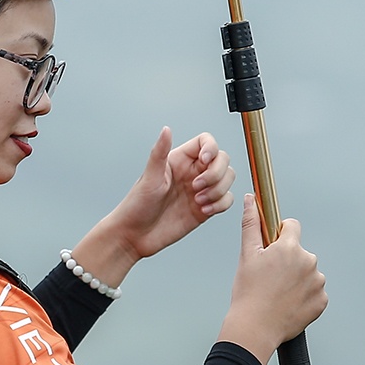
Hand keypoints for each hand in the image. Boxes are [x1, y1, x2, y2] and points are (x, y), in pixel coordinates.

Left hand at [70, 129, 236, 289]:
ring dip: (218, 190)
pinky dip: (220, 205)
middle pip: (223, 160)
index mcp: (180, 160)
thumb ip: (159, 152)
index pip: (206, 142)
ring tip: (198, 200)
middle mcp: (192, 173)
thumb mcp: (149, 177)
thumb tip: (166, 130)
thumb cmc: (137, 205)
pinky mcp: (206, 208)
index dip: (211, 148)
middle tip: (196, 187)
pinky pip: (226, 200)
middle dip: (216, 173)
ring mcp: (201, 190)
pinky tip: (203, 210)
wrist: (136, 235)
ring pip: (228, 179)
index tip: (204, 162)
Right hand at [217, 202, 326, 364]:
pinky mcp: (322, 301)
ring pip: (307, 272)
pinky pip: (314, 292)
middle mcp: (309, 262)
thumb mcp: (247, 255)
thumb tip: (250, 200)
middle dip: (287, 260)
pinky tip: (288, 303)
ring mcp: (318, 282)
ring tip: (277, 293)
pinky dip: (303, 296)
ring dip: (296, 279)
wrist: (255, 328)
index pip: (292, 226)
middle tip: (269, 277)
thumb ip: (251, 224)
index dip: (280, 234)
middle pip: (299, 252)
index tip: (272, 248)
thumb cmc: (248, 294)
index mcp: (290, 248)